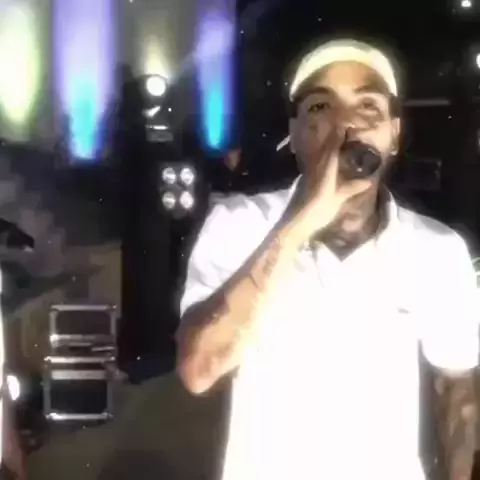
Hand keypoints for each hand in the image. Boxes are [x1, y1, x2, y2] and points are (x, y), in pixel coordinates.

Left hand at [293, 128, 374, 242]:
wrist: (297, 223)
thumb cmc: (318, 211)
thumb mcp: (338, 200)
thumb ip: (351, 188)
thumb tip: (369, 180)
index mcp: (325, 171)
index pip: (332, 149)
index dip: (338, 136)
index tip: (345, 125)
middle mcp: (315, 168)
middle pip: (324, 149)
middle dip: (332, 137)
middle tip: (341, 128)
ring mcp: (308, 174)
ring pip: (318, 156)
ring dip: (326, 146)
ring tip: (334, 138)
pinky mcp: (304, 181)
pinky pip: (314, 164)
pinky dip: (321, 157)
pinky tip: (325, 158)